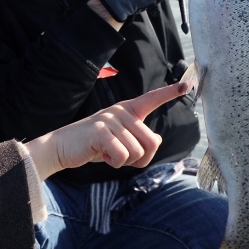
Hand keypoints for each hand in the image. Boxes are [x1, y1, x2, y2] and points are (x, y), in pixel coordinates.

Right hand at [25, 82, 188, 179]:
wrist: (63, 147)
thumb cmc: (95, 145)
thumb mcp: (120, 140)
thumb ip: (139, 138)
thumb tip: (156, 141)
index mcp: (128, 110)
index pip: (151, 99)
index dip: (169, 93)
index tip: (186, 85)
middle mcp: (121, 111)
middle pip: (152, 142)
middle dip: (140, 158)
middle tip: (121, 156)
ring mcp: (110, 120)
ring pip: (137, 152)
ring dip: (124, 161)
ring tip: (108, 153)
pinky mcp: (100, 132)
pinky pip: (122, 157)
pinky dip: (114, 163)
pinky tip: (101, 155)